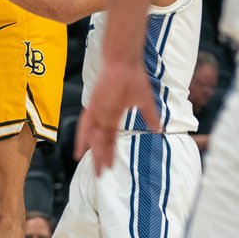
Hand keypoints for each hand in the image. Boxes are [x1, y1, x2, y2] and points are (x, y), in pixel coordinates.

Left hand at [76, 56, 161, 173]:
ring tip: (97, 170)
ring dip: (95, 154)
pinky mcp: (93, 106)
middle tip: (100, 174)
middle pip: (101, 142)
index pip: (111, 138)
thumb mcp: (145, 102)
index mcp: (114, 115)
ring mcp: (98, 111)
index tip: (110, 166)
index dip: (110, 152)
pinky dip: (81, 139)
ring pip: (94, 138)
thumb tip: (159, 129)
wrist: (125, 62)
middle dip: (101, 158)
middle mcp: (103, 115)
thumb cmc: (134, 77)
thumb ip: (150, 116)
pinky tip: (79, 151)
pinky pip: (85, 125)